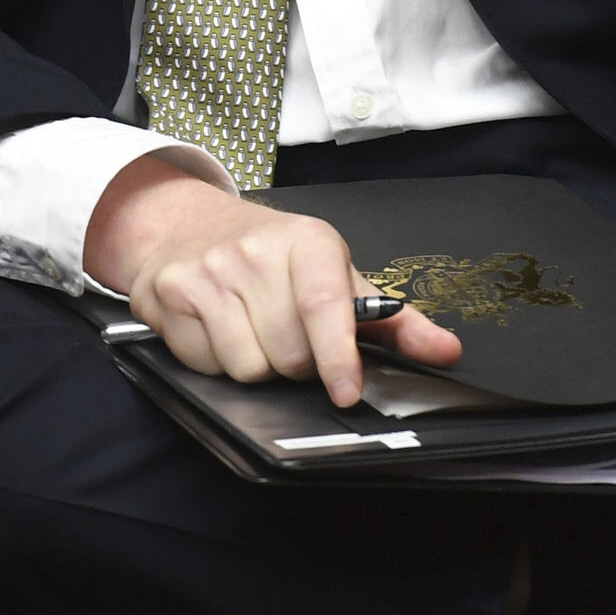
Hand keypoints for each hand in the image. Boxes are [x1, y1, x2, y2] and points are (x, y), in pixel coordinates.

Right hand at [84, 156, 458, 406]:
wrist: (186, 223)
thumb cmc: (272, 256)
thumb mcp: (336, 273)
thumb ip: (394, 320)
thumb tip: (446, 351)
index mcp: (309, 240)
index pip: (325, 303)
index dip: (338, 355)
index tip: (346, 391)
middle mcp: (256, 251)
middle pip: (290, 353)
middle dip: (296, 362)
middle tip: (288, 335)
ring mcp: (208, 272)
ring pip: (248, 367)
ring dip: (257, 365)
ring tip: (252, 330)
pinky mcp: (169, 295)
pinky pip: (206, 366)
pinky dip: (216, 362)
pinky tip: (218, 330)